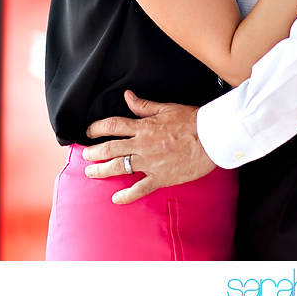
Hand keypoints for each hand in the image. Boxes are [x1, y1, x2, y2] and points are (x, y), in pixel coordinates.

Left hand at [82, 90, 215, 203]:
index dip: (97, 128)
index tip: (88, 131)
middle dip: (94, 152)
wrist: (211, 138)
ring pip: (119, 168)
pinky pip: (139, 189)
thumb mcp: (165, 108)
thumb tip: (127, 96)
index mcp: (143, 127)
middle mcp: (142, 145)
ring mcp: (150, 163)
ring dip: (102, 170)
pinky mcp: (160, 178)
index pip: (113, 126)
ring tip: (91, 172)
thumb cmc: (191, 121)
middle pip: (110, 149)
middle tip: (85, 155)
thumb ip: (143, 105)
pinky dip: (126, 195)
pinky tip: (116, 199)